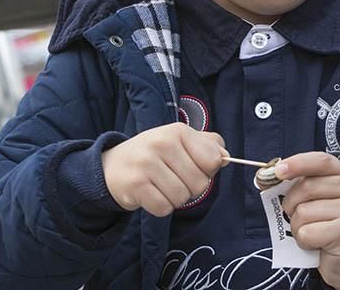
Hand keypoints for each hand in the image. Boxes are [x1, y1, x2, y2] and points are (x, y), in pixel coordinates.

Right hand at [101, 122, 227, 216]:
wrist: (113, 166)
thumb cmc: (156, 154)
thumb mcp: (181, 141)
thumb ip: (209, 146)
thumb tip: (226, 158)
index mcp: (179, 131)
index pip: (213, 160)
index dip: (208, 171)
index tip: (195, 167)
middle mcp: (162, 143)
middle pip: (200, 183)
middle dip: (191, 188)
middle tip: (174, 179)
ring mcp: (147, 164)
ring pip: (182, 197)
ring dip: (175, 198)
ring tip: (162, 185)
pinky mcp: (135, 186)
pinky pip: (164, 208)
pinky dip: (161, 207)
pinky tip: (151, 194)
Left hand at [277, 152, 339, 289]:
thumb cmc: (329, 228)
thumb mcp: (319, 201)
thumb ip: (301, 186)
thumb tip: (267, 177)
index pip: (320, 161)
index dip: (297, 163)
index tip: (278, 171)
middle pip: (306, 187)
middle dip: (291, 205)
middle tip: (299, 218)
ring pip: (303, 212)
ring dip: (298, 228)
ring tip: (314, 233)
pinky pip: (306, 233)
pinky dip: (304, 242)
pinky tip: (318, 244)